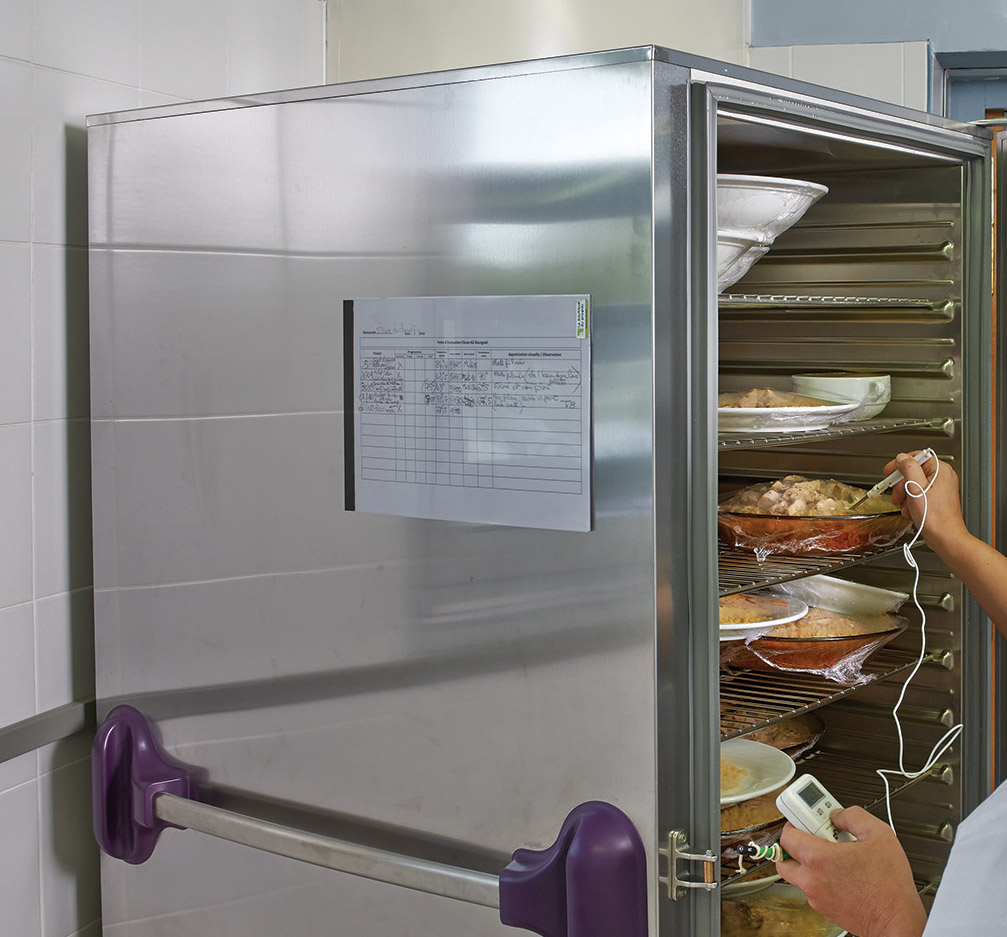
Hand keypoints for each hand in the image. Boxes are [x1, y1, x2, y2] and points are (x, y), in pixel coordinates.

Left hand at [776, 807, 925, 936]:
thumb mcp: (879, 835)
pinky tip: (841, 873)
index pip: (786, 835)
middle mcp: (811, 880)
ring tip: (831, 855)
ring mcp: (816, 897)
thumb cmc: (890, 887)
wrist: (898, 923)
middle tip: (813, 836)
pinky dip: (819, 879)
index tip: (806, 817)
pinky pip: (812, 889)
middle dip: (794, 844)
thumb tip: (838, 815)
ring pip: (797, 875)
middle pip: (784, 857)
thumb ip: (853, 816)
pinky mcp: (825, 910)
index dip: (794, 822)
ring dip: (807, 862)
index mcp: (818, 859)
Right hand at [883, 451, 968, 556]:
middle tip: (897, 493)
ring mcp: (940, 487)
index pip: (916, 457)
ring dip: (904, 494)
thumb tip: (902, 458)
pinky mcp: (936, 497)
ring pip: (913, 483)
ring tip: (905, 504)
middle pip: (913, 471)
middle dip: (901, 484)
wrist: (945, 537)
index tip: (889, 471)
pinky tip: (910, 509)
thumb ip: (908, 469)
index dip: (900, 464)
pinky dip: (911, 500)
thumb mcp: (916, 489)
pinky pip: (918, 492)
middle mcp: (942, 476)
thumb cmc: (936, 518)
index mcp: (940, 470)